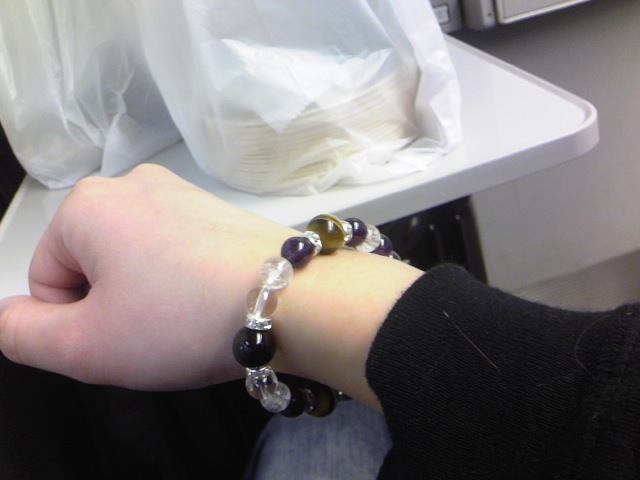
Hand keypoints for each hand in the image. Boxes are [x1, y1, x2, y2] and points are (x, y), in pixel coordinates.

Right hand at [0, 164, 296, 389]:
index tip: (121, 334)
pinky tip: (210, 301)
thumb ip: (23, 336)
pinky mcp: (218, 210)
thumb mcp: (86, 347)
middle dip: (115, 307)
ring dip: (151, 297)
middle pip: (95, 266)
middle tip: (156, 331)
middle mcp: (135, 186)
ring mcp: (182, 193)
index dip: (77, 322)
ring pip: (138, 262)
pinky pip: (178, 254)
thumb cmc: (185, 317)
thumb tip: (9, 319)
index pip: (47, 279)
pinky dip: (184, 282)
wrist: (291, 298)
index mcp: (89, 206)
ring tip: (187, 317)